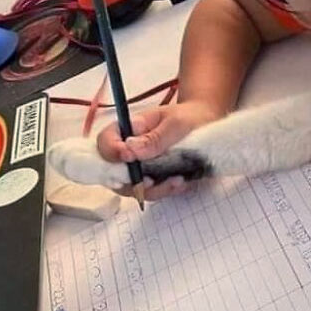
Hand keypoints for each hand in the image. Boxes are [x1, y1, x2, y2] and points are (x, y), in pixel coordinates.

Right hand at [96, 100, 220, 200]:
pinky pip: (151, 192)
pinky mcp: (153, 179)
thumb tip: (129, 150)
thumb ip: (154, 137)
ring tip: (178, 180)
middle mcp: (130, 151)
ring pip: (132, 188)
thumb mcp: (175, 123)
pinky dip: (165, 191)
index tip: (128, 158)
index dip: (110, 153)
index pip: (105, 142)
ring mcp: (139, 167)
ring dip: (153, 189)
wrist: (205, 124)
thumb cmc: (188, 117)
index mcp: (129, 130)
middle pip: (113, 172)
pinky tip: (181, 182)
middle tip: (152, 181)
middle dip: (132, 181)